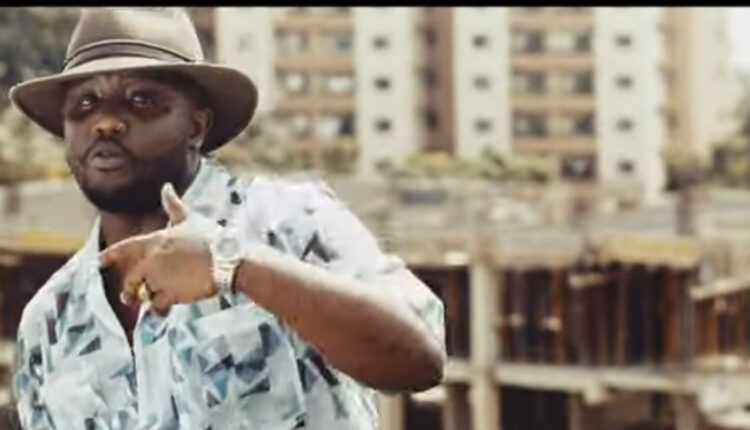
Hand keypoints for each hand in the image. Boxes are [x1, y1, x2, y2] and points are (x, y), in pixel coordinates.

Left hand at [99, 183, 216, 315]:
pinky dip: (159, 309)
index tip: (99, 262)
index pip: (125, 248)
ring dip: (148, 299)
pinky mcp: (171, 294)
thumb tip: (166, 186)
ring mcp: (160, 278)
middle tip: (128, 298)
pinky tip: (164, 310)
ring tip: (154, 305)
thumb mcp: (190, 219)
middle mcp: (152, 260)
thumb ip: (174, 205)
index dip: (110, 255)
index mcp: (155, 240)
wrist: (227, 260)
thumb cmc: (210, 238)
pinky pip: (157, 306)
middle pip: (131, 278)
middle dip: (129, 290)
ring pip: (144, 294)